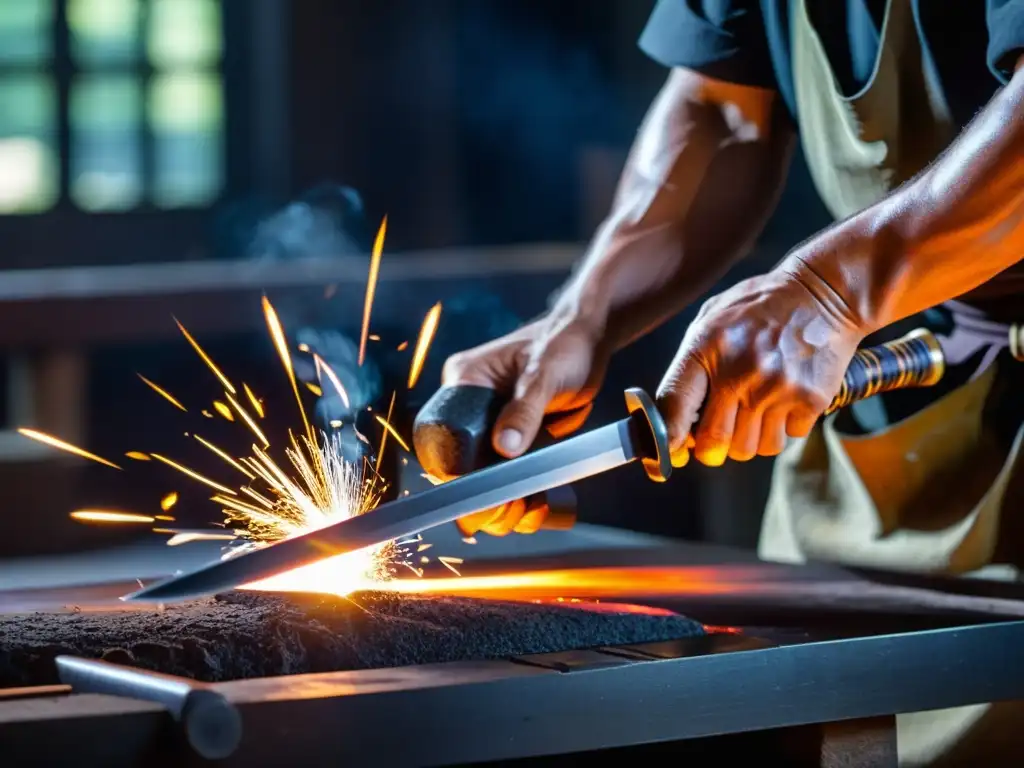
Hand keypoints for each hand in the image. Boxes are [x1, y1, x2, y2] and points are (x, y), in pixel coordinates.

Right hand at [440, 306, 609, 534]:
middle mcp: (472, 405)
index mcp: (465, 382)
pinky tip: (535, 508)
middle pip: (462, 462)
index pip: (444, 435)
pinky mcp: (515, 437)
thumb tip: (505, 447)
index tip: (476, 496)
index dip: (455, 470)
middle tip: (503, 515)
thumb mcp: (544, 373)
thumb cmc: (565, 343)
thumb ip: (524, 410)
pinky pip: (510, 473)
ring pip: (486, 474)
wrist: (591, 341)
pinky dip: (522, 494)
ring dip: (503, 502)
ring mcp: (493, 424)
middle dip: (482, 494)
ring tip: (524, 514)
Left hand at [656, 262, 865, 466]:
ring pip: (751, 449)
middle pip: (713, 444)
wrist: (824, 292)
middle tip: (719, 433)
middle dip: (712, 448)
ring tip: (756, 409)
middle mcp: (740, 373)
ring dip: (750, 439)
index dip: (669, 439)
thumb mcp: (712, 318)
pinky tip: (783, 399)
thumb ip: (691, 364)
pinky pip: (786, 438)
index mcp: (707, 348)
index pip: (674, 407)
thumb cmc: (761, 306)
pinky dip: (783, 428)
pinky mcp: (809, 400)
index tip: (672, 451)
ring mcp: (776, 389)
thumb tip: (673, 417)